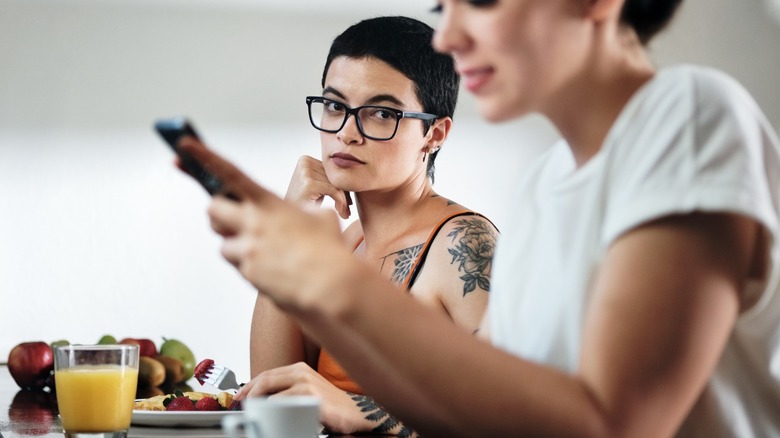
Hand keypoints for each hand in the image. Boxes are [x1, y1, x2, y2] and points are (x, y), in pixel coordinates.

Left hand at [178, 138, 355, 311]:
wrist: (329, 285)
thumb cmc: (328, 250)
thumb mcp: (319, 217)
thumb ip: (301, 211)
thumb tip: (299, 215)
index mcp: (268, 202)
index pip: (230, 173)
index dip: (205, 157)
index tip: (184, 144)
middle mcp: (252, 223)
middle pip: (213, 210)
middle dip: (218, 214)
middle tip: (232, 219)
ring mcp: (248, 249)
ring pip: (224, 244)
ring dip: (236, 245)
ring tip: (264, 250)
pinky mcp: (248, 273)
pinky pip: (239, 266)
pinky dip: (250, 266)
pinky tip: (272, 268)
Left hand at [237, 362, 374, 433]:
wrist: (355, 412)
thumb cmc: (330, 404)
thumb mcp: (306, 391)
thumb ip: (287, 390)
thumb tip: (262, 400)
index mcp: (299, 368)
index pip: (266, 374)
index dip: (249, 386)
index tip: (239, 397)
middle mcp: (301, 372)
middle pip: (265, 379)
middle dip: (248, 393)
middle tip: (240, 405)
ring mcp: (306, 383)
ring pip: (270, 391)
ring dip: (257, 404)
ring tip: (252, 413)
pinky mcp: (310, 396)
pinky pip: (281, 404)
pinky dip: (271, 411)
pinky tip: (269, 418)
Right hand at [285, 155, 351, 219]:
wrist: (289, 221)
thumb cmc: (305, 205)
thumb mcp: (318, 187)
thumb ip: (329, 178)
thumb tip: (354, 173)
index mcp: (305, 159)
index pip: (332, 170)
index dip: (342, 186)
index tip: (348, 201)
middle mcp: (304, 162)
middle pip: (335, 176)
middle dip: (344, 193)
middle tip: (348, 209)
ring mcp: (305, 172)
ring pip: (336, 184)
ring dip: (344, 200)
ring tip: (345, 213)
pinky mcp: (308, 184)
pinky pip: (334, 190)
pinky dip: (341, 202)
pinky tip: (342, 212)